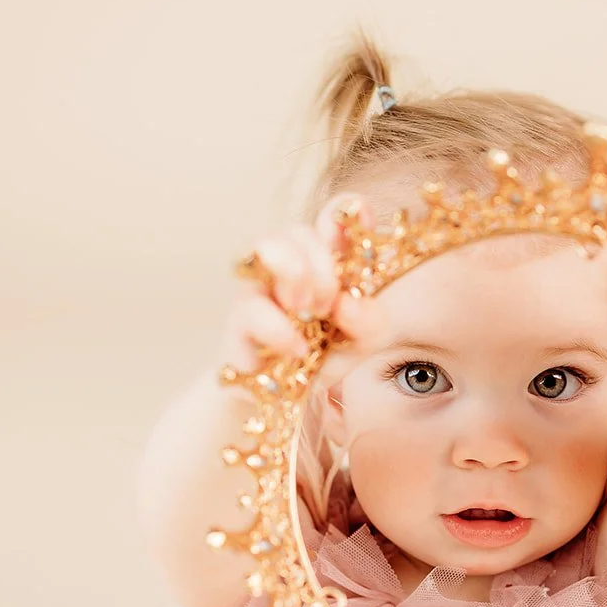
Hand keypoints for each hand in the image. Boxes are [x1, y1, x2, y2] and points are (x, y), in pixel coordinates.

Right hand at [220, 193, 386, 372]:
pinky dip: (279, 328)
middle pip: (298, 230)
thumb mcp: (362, 341)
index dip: (347, 211)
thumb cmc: (323, 354)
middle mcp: (288, 266)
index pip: (332, 218)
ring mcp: (259, 288)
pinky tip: (297, 348)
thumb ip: (370, 320)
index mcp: (323, 262)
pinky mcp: (237, 320)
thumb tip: (347, 302)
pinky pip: (250, 307)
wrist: (286, 395)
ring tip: (308, 311)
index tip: (362, 221)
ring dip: (294, 273)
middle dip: (322, 266)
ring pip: (263, 245)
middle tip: (328, 304)